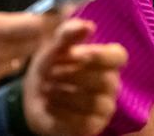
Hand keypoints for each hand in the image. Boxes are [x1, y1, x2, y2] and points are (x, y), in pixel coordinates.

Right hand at [0, 0, 59, 101]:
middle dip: (40, 33)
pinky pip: (2, 72)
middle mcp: (0, 54)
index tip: (59, 11)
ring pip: (20, 59)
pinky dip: (2, 62)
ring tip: (8, 38)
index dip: (52, 18)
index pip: (37, 25)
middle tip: (38, 22)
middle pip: (36, 44)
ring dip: (21, 48)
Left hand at [22, 20, 126, 135]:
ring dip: (65, 93)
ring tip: (46, 88)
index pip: (119, 56)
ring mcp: (104, 107)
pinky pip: (83, 121)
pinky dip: (62, 111)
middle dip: (74, 75)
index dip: (99, 55)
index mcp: (106, 61)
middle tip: (50, 72)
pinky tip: (49, 104)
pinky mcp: (93, 126)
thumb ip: (69, 34)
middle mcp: (111, 84)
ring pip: (94, 102)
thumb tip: (88, 26)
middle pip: (105, 80)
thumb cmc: (51, 67)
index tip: (76, 53)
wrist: (34, 97)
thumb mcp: (54, 47)